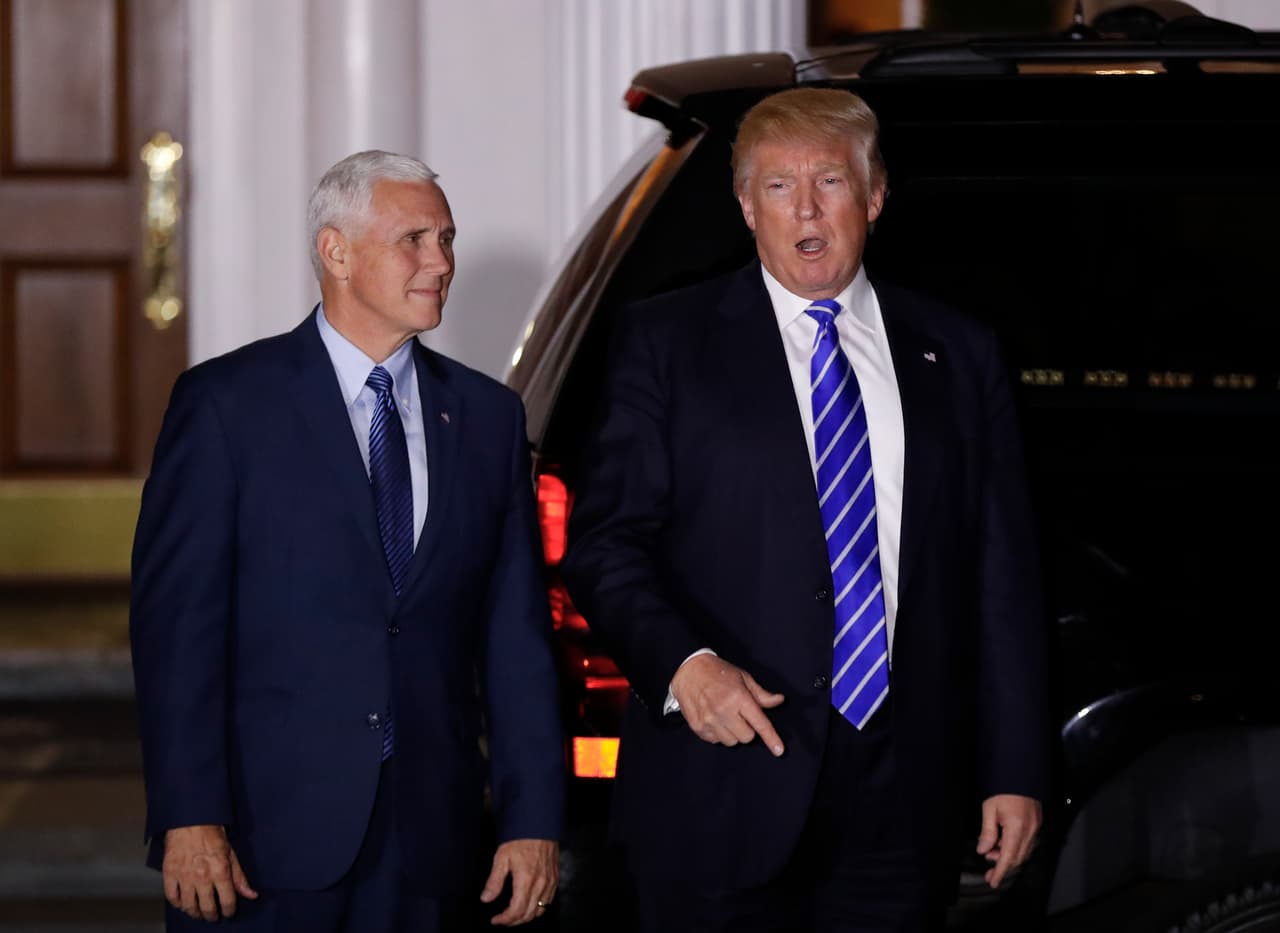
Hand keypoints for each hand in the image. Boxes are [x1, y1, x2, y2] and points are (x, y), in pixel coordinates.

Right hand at [162, 824, 257, 919]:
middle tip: (213, 916)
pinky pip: (172, 897)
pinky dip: (177, 904)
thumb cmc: (212, 832)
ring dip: (195, 913)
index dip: (229, 911)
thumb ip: (239, 877)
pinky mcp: (169, 873)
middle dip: (212, 915)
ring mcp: (184, 876)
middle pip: (207, 908)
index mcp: (220, 871)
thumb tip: (251, 895)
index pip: (227, 901)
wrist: (190, 819)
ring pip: (188, 906)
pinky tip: (182, 904)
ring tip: (199, 913)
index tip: (228, 912)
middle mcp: (202, 877)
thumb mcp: (231, 852)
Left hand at [480, 838, 558, 925]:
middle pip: (529, 914)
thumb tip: (486, 898)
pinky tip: (530, 905)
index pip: (516, 910)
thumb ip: (494, 881)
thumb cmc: (520, 839)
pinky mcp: (555, 878)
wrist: (539, 824)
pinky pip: (549, 901)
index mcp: (526, 880)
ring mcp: (550, 882)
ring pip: (540, 910)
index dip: (505, 919)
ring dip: (527, 917)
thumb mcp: (502, 857)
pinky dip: (539, 908)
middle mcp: (540, 884)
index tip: (495, 920)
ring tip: (515, 915)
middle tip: (503, 920)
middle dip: (514, 921)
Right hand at [670, 654, 784, 755]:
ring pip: (731, 742)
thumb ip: (761, 694)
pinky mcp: (698, 727)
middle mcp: (723, 710)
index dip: (771, 738)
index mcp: (738, 697)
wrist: (688, 670)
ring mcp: (709, 720)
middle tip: (740, 715)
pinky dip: (719, 733)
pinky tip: (715, 719)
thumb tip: (778, 700)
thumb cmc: (718, 672)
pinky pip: (716, 741)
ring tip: (726, 716)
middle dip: (748, 729)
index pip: (759, 723)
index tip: (779, 751)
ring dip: (733, 733)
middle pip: (747, 737)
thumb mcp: (743, 677)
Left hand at [976, 794, 1041, 887]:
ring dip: (1008, 857)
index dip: (1000, 872)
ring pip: (1023, 852)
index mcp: (1017, 828)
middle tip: (989, 872)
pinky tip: (1003, 844)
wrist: (1020, 775)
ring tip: (992, 852)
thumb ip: (987, 832)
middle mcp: (1030, 831)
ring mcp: (1036, 828)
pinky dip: (1015, 848)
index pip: (1008, 857)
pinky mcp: (1037, 824)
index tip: (993, 882)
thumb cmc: (1003, 790)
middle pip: (1017, 858)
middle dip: (1003, 867)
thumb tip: (983, 850)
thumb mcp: (989, 809)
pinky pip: (1027, 844)